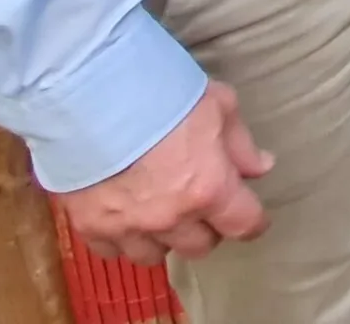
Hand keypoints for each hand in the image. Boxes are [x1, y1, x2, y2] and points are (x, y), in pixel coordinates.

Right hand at [56, 81, 271, 266]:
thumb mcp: (219, 104)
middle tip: (201, 204)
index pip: (244, 225)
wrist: (91, 95)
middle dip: (206, 228)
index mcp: (209, 189)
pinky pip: (111, 250)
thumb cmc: (162, 93)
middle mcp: (171, 218)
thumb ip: (241, 144)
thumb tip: (259, 169)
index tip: (251, 217)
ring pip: (154, 256)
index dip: (252, 222)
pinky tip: (123, 215)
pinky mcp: (90, 226)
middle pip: (200, 247)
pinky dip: (120, 238)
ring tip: (159, 211)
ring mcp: (128, 226)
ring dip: (163, 238)